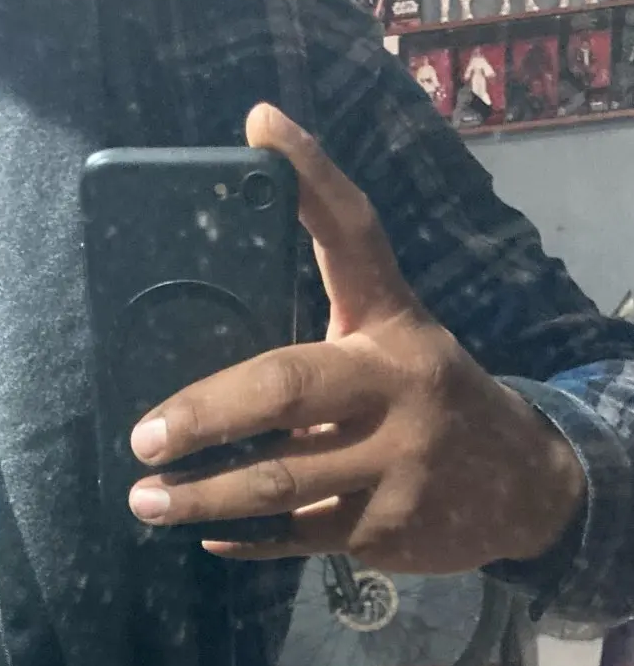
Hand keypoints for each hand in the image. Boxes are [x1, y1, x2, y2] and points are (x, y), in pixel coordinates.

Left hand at [128, 104, 586, 570]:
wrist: (521, 486)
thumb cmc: (424, 400)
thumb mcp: (392, 338)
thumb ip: (331, 301)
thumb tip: (239, 247)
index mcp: (392, 323)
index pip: (354, 235)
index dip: (310, 177)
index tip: (260, 126)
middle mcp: (396, 386)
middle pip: (284, 389)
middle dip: (204, 414)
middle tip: (144, 437)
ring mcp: (393, 463)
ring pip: (279, 481)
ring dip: (203, 495)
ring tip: (144, 499)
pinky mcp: (385, 529)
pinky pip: (297, 536)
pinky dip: (247, 540)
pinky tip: (206, 534)